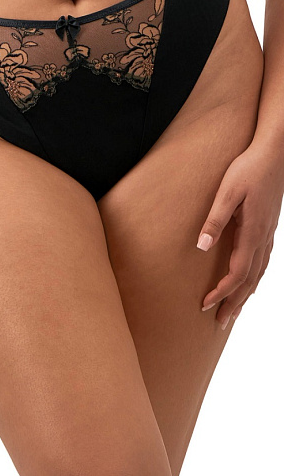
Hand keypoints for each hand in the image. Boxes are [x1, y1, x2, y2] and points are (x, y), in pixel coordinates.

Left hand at [196, 141, 283, 329]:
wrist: (275, 152)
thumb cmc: (249, 169)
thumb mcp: (227, 192)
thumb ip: (215, 219)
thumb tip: (202, 246)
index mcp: (252, 233)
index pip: (237, 274)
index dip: (221, 292)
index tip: (204, 305)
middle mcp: (263, 239)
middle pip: (250, 281)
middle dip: (234, 303)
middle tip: (221, 323)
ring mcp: (269, 234)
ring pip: (259, 273)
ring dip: (245, 294)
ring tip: (235, 310)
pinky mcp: (268, 227)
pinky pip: (263, 261)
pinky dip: (255, 277)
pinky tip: (250, 280)